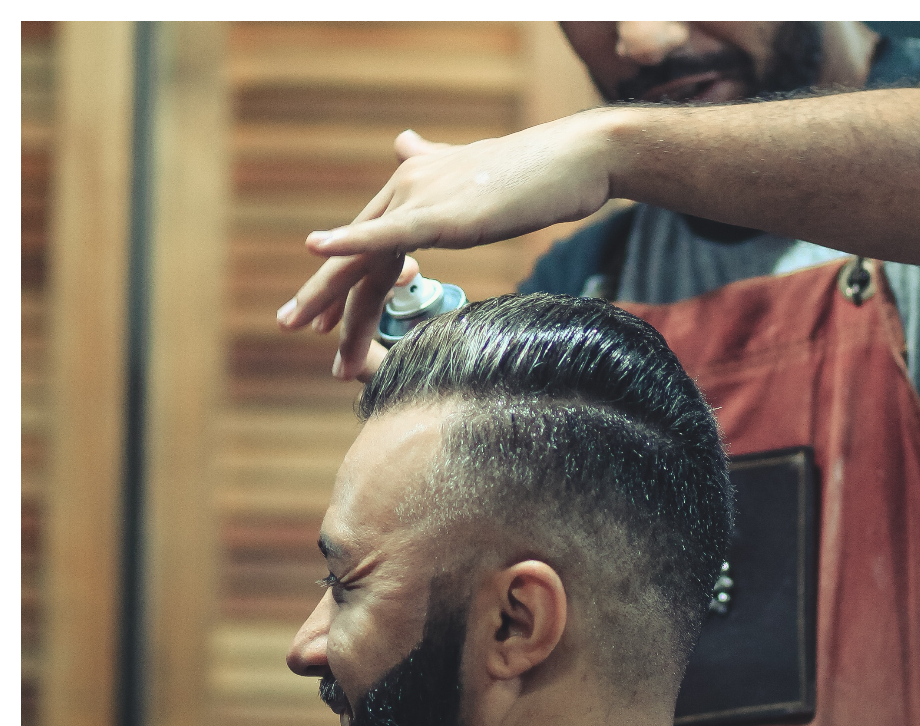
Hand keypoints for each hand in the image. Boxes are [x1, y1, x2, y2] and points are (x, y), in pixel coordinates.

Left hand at [276, 115, 612, 378]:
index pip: (366, 240)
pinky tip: (317, 249)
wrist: (573, 161)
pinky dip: (349, 240)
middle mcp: (406, 185)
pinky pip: (385, 231)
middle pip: (355, 251)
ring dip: (337, 299)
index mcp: (413, 183)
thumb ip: (434, 165)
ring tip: (311, 334)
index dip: (341, 278)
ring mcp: (420, 195)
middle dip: (324, 294)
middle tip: (292, 325)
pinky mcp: (440, 211)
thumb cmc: (537, 175)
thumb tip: (404, 143)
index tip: (322, 315)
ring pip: (365, 257)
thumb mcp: (473, 174)